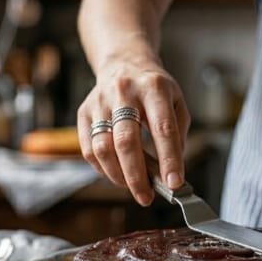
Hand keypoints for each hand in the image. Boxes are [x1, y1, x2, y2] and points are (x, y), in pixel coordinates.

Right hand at [77, 53, 190, 205]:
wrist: (124, 63)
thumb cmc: (154, 90)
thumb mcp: (176, 103)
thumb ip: (177, 137)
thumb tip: (170, 175)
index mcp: (154, 88)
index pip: (162, 129)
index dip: (169, 159)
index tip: (174, 184)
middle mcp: (124, 92)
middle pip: (127, 141)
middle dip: (137, 176)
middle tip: (147, 197)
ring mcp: (100, 102)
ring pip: (103, 148)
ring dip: (118, 176)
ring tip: (133, 187)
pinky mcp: (84, 112)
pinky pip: (89, 149)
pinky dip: (103, 169)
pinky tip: (117, 174)